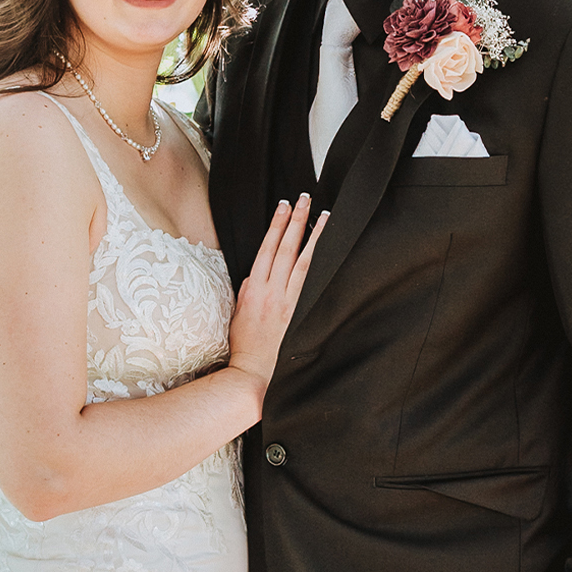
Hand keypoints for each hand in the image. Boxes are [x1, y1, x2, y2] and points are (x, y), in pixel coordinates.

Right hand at [226, 195, 328, 386]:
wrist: (254, 372)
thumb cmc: (245, 345)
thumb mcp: (239, 312)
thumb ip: (249, 290)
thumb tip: (258, 274)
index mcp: (254, 288)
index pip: (267, 248)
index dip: (276, 225)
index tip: (284, 206)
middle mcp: (272, 291)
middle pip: (285, 248)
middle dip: (295, 221)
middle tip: (305, 199)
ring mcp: (289, 303)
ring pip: (303, 262)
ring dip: (314, 238)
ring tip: (325, 217)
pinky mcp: (301, 315)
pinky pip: (314, 285)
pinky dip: (322, 266)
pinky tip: (333, 253)